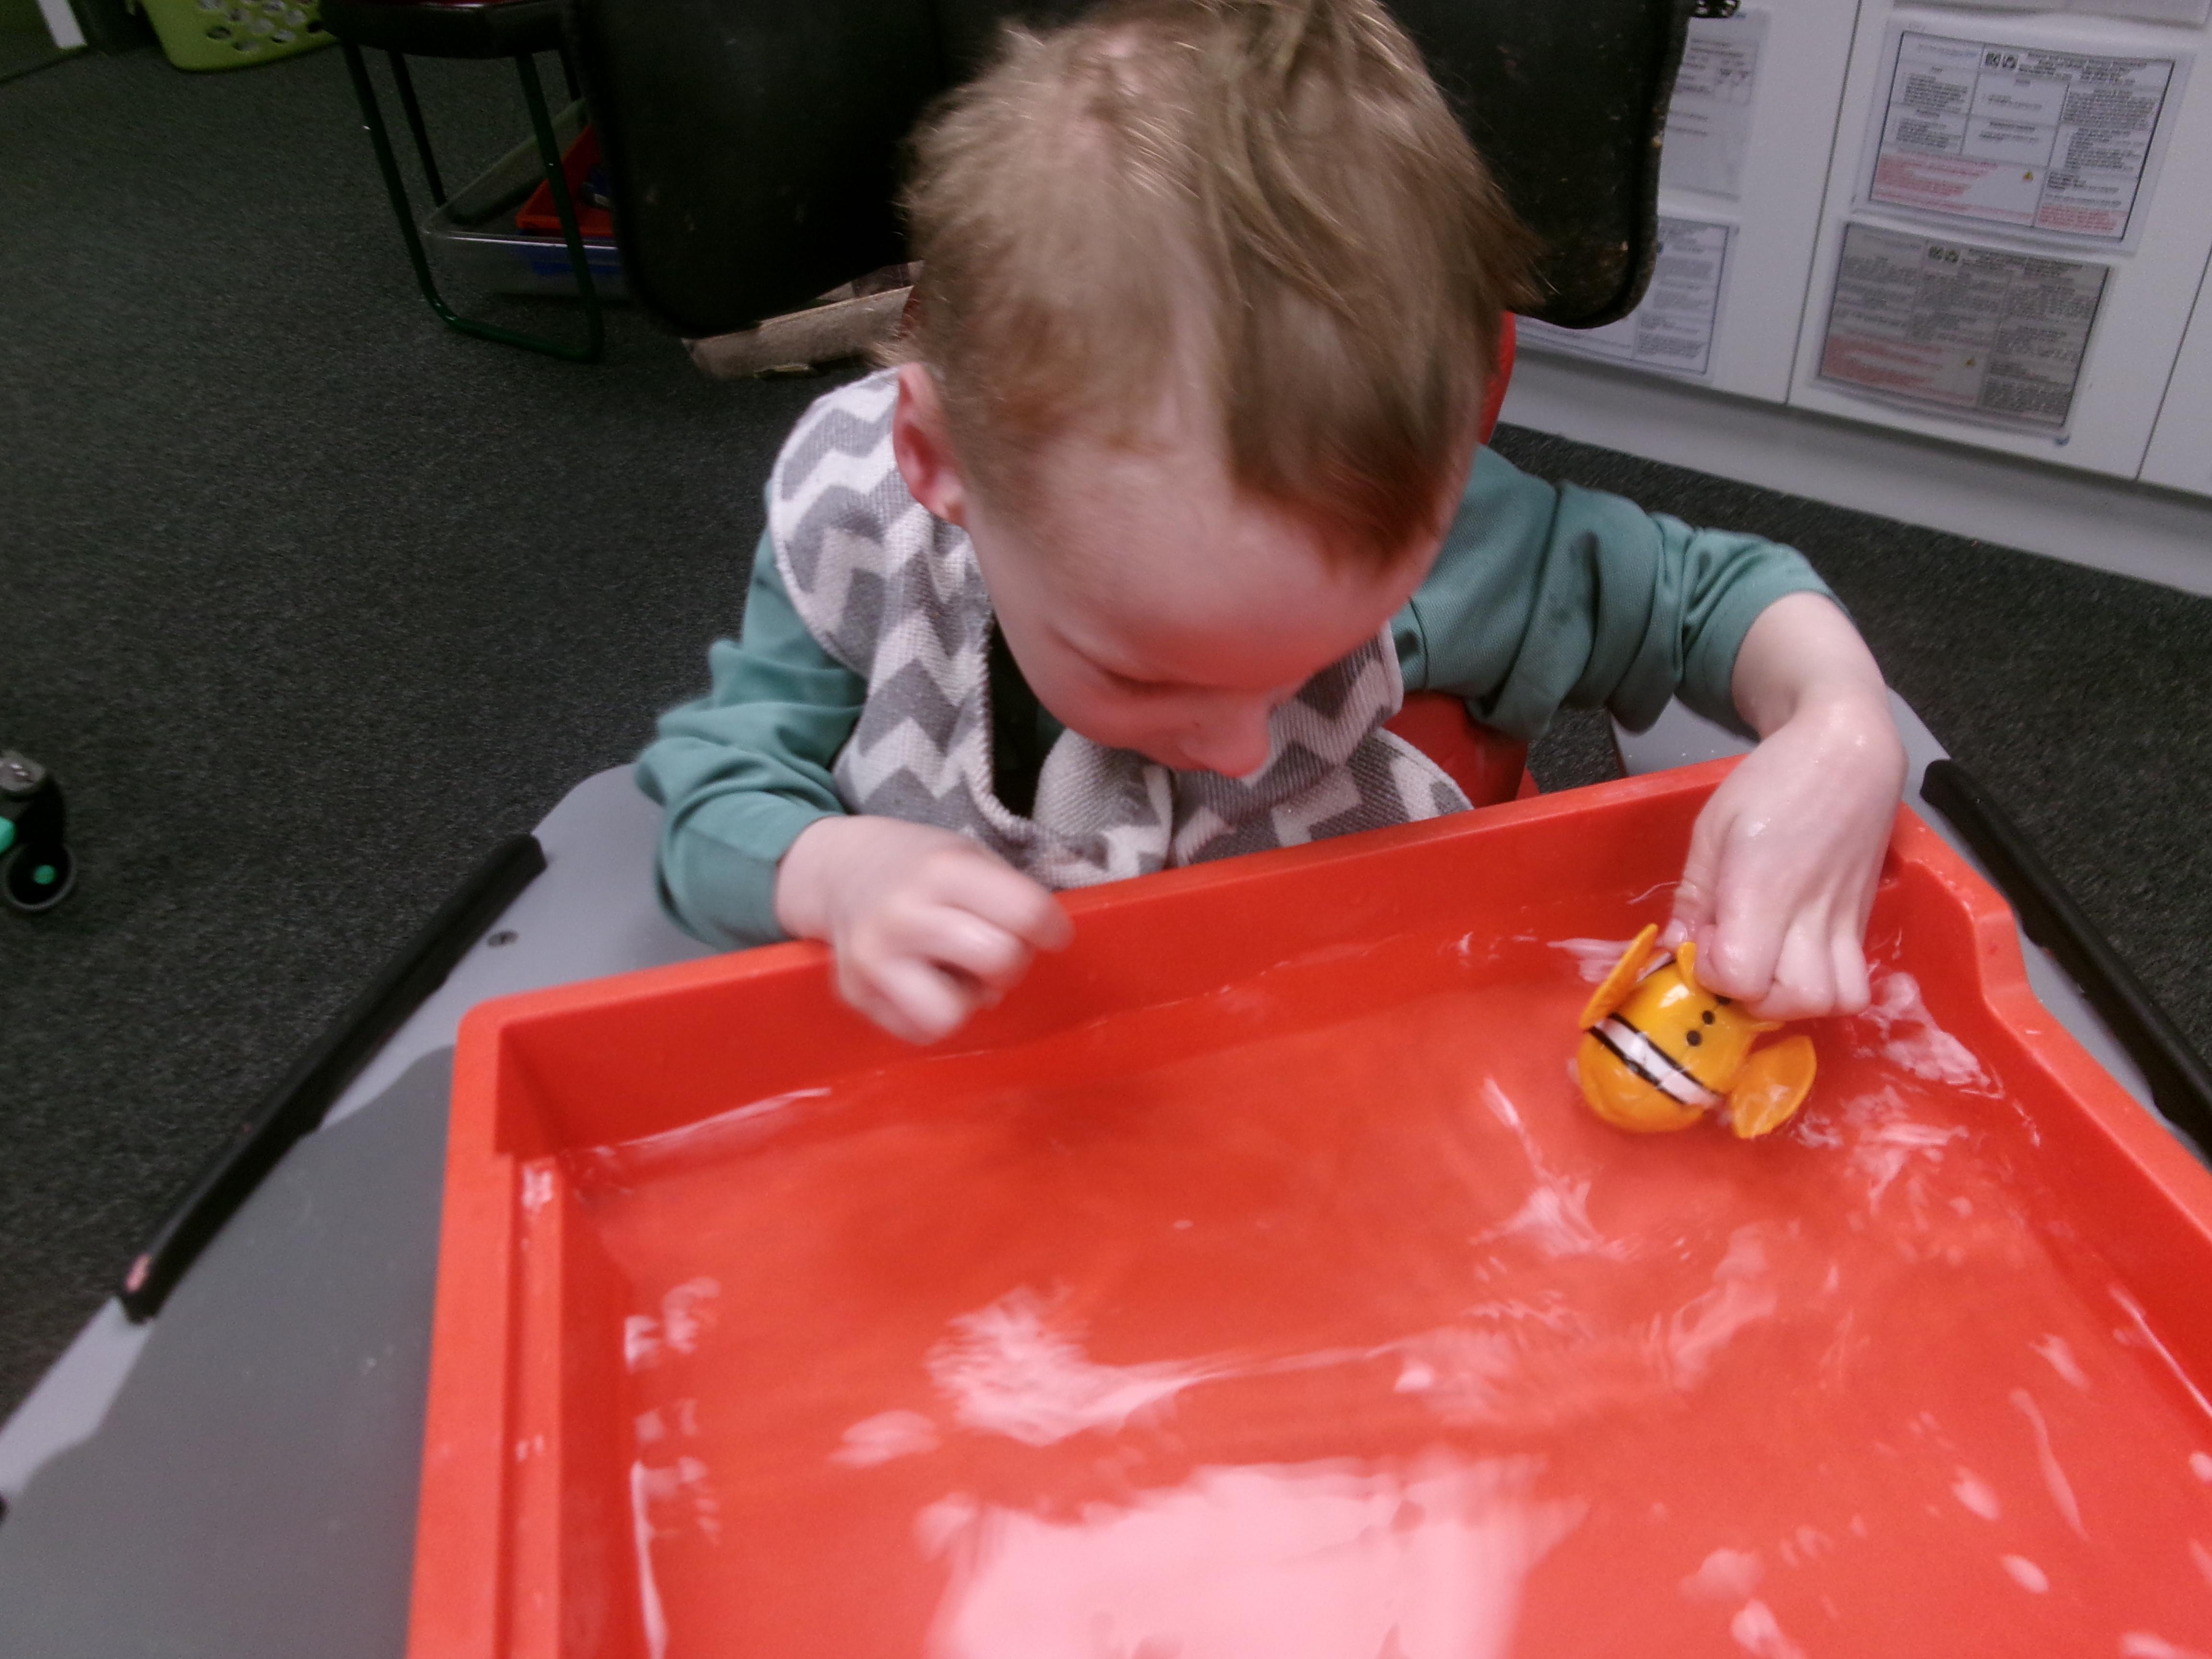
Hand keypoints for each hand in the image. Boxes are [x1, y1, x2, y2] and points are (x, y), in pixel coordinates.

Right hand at [774, 816, 1072, 1042]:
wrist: (841, 869)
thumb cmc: (921, 868)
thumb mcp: (969, 856)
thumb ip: (1008, 897)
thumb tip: (1037, 948)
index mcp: (942, 869)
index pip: (1026, 912)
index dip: (1050, 929)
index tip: (1046, 931)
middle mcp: (903, 913)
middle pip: (998, 961)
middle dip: (1010, 963)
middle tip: (992, 949)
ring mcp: (873, 958)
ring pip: (950, 1015)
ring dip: (967, 1000)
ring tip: (957, 974)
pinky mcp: (854, 993)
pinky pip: (919, 1032)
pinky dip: (933, 1015)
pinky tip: (925, 983)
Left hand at [1668, 594, 1906, 1020]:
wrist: (1847, 753)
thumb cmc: (1770, 781)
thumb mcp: (1712, 828)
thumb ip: (1694, 895)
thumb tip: (1675, 949)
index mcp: (1764, 888)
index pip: (1742, 975)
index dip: (1713, 973)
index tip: (1703, 943)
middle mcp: (1812, 914)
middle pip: (1792, 1001)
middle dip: (1754, 998)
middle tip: (1734, 961)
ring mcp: (1846, 921)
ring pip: (1836, 1001)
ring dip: (1796, 1001)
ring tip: (1769, 968)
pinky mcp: (1864, 921)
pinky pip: (1857, 983)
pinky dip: (1827, 989)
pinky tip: (1796, 959)